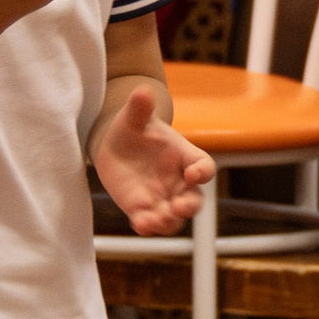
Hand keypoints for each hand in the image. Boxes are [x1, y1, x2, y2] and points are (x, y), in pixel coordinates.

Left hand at [93, 85, 214, 234]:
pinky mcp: (141, 209)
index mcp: (185, 156)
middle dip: (189, 207)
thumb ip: (140, 107)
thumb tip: (142, 91)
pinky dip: (148, 226)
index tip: (193, 174)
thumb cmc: (133, 127)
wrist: (114, 144)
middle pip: (194, 200)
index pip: (204, 166)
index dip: (202, 172)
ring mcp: (161, 198)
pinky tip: (140, 224)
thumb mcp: (134, 116)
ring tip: (156, 220)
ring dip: (169, 222)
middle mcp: (178, 181)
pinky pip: (150, 222)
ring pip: (174, 218)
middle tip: (178, 207)